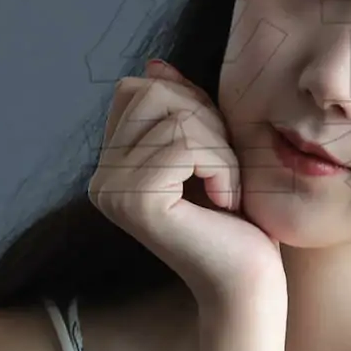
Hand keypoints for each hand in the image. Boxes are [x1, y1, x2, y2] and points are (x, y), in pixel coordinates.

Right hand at [87, 57, 283, 312]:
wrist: (249, 285)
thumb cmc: (238, 223)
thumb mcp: (211, 150)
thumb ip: (181, 110)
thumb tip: (153, 65)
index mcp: (111, 166)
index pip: (138, 89)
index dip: (190, 105)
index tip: (215, 153)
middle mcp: (101, 179)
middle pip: (150, 93)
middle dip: (204, 120)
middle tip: (226, 170)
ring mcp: (112, 191)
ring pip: (174, 118)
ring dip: (219, 149)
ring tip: (228, 190)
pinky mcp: (136, 201)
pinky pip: (185, 145)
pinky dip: (222, 166)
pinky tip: (227, 202)